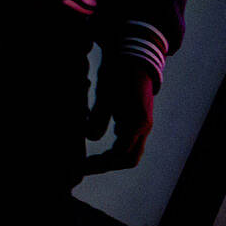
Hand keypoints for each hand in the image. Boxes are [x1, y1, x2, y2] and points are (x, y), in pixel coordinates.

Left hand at [84, 58, 154, 173]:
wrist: (134, 57)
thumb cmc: (119, 71)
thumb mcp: (105, 91)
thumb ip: (99, 115)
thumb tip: (91, 137)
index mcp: (138, 122)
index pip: (120, 154)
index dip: (100, 162)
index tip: (81, 166)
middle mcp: (144, 128)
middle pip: (129, 159)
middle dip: (106, 165)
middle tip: (83, 167)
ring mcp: (143, 126)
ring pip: (130, 155)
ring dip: (111, 161)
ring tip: (91, 162)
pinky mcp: (137, 123)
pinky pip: (128, 145)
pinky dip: (114, 152)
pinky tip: (99, 150)